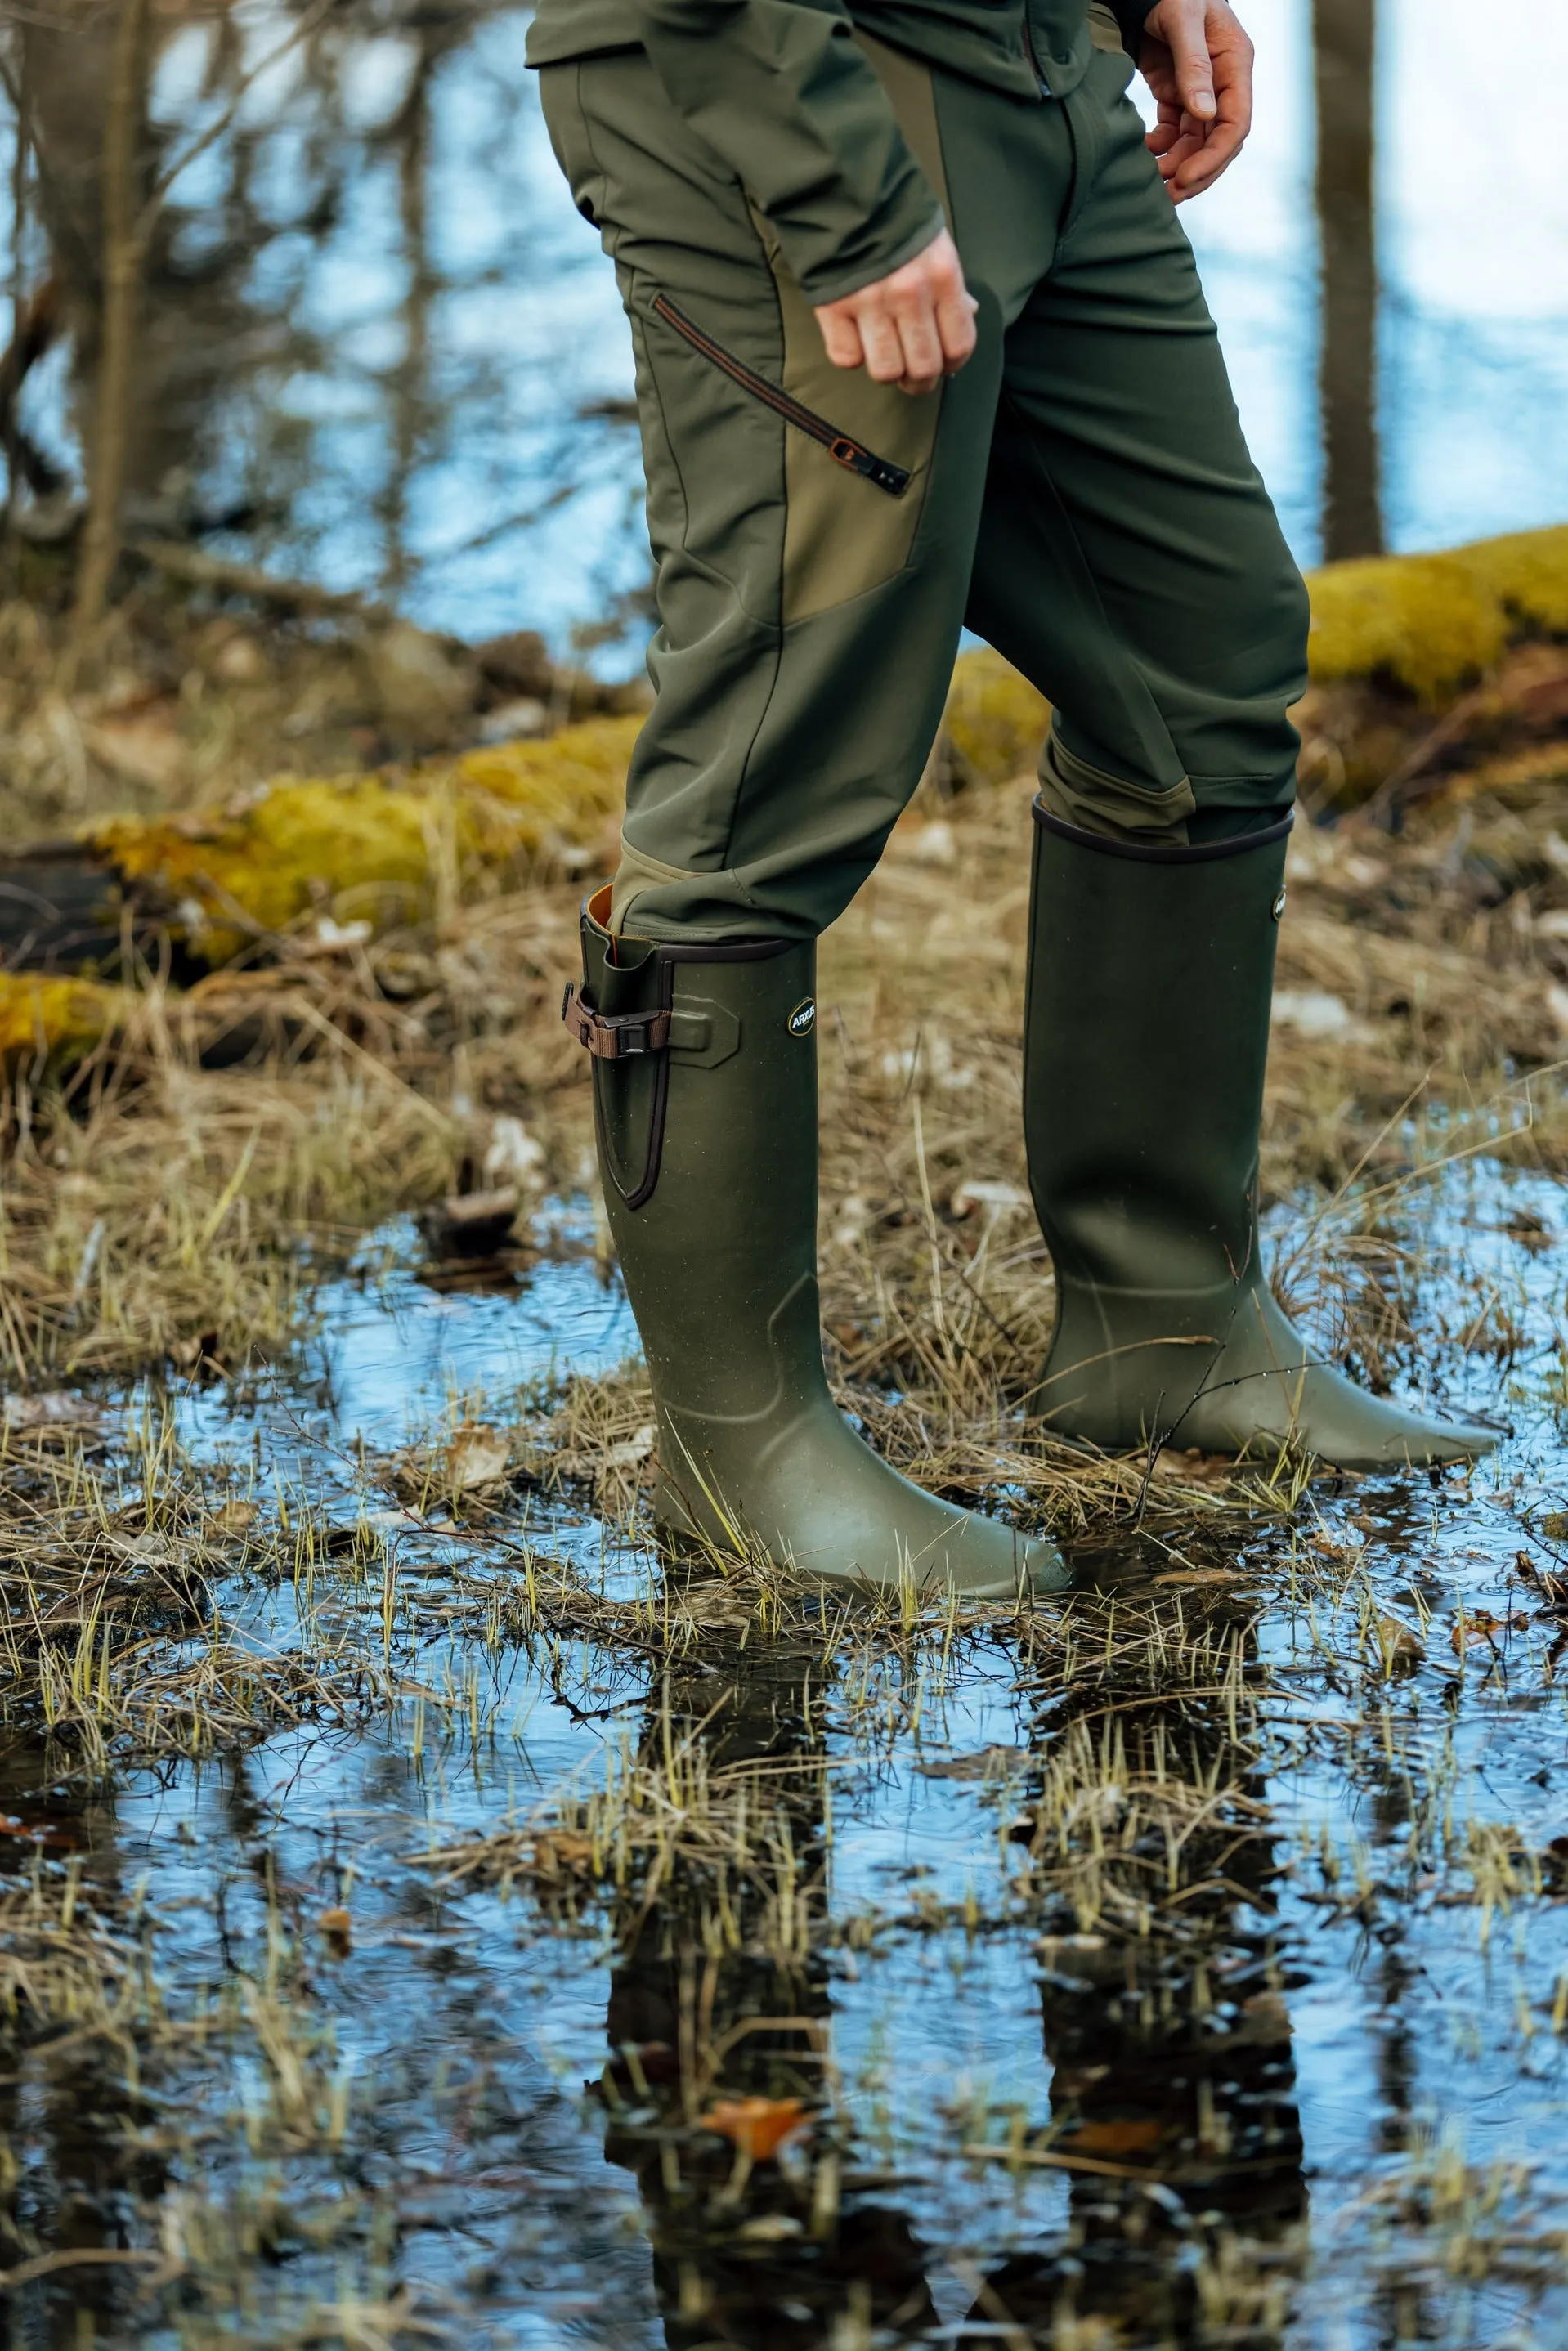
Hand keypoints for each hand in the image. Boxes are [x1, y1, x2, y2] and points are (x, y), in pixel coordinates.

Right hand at [813, 228, 977, 395]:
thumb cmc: (894, 216)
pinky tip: (854, 337)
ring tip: (883, 356)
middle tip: (911, 375)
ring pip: (886, 371)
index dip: (952, 365)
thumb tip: (967, 314)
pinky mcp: (832, 306)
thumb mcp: (935, 242)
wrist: (842, 184)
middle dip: (919, 381)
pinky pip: (846, 358)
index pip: (959, 345)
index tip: (943, 364)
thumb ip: (950, 283)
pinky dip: (851, 355)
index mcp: (942, 276)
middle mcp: (910, 292)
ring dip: (886, 371)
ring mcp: (869, 301)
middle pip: (923, 368)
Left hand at [1137, 0, 1253, 202]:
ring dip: (1175, 166)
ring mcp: (1200, 92)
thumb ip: (1195, 65)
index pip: (1236, 123)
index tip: (1186, 178)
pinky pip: (1174, 134)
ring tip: (1151, 181)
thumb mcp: (1184, 20)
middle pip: (1218, 143)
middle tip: (1169, 196)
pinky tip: (1144, 152)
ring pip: (1195, 144)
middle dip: (1196, 172)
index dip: (1214, 156)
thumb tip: (1205, 114)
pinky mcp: (1177, 96)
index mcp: (1235, 65)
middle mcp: (1223, 84)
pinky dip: (1160, 149)